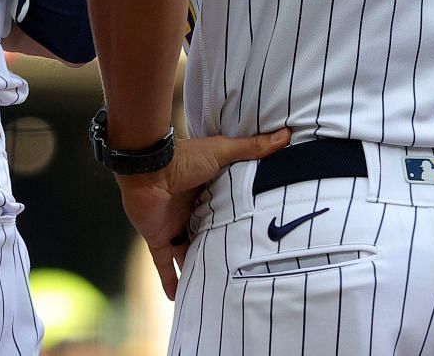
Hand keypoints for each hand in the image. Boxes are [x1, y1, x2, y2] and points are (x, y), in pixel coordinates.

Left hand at [115, 127, 290, 299]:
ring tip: (216, 291)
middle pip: (208, 236)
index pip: (224, 212)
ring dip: (198, 270)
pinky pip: (163, 264)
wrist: (148, 167)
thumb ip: (252, 148)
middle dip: (220, 251)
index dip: (237, 224)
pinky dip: (169, 280)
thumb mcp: (222, 152)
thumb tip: (286, 135)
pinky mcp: (158, 237)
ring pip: (188, 254)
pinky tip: (179, 298)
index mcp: (206, 192)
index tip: (255, 240)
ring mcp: (173, 225)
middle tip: (240, 272)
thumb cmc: (183, 157)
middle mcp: (190, 211)